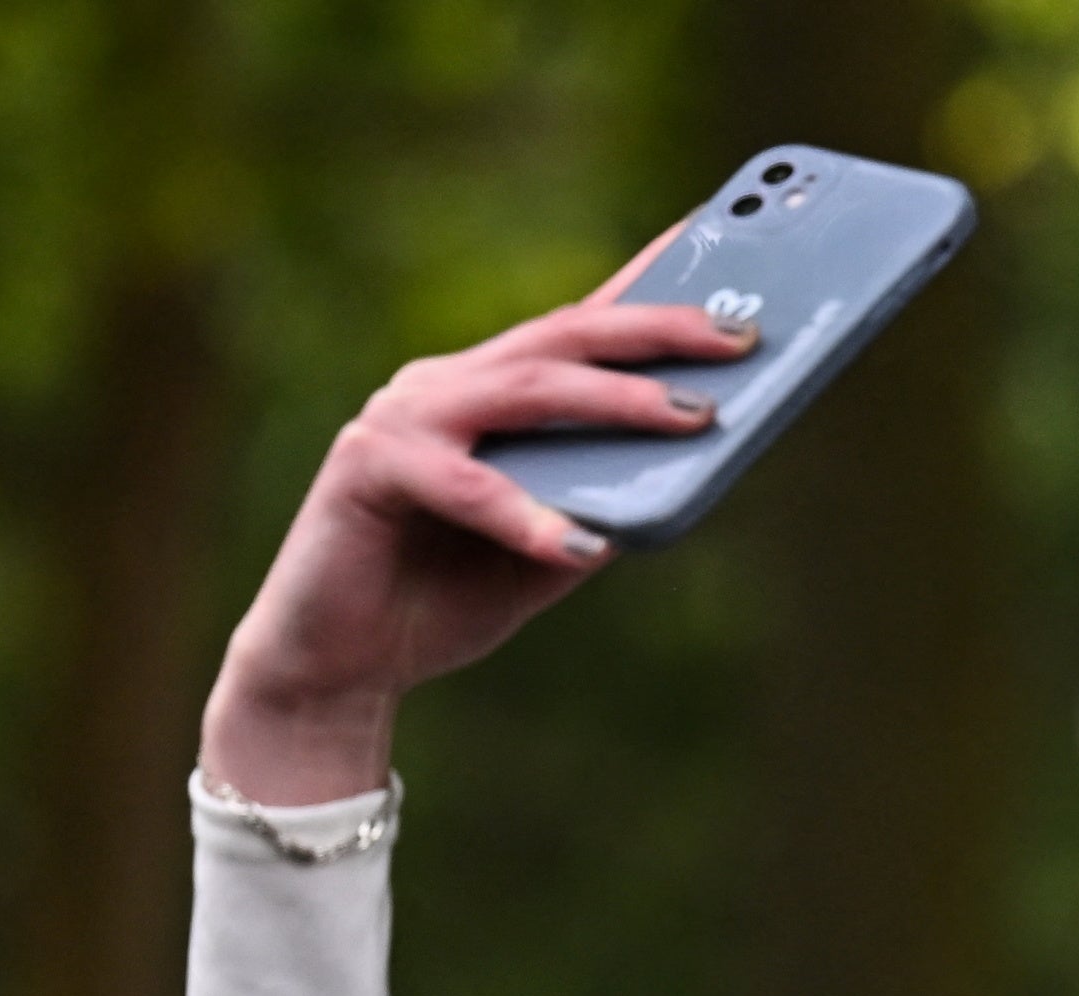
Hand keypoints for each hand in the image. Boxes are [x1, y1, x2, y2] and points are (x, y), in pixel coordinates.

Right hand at [194, 270, 756, 803]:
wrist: (337, 665)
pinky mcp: (366, 466)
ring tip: (693, 420)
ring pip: (525, 390)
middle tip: (740, 335)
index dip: (649, 288)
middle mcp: (447, 386)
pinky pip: (466, 485)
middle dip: (656, 332)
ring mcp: (403, 416)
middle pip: (563, 337)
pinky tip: (580, 547)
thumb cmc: (443, 599)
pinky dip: (527, 515)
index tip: (724, 246)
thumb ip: (605, 509)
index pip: (579, 328)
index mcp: (490, 393)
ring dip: (616, 401)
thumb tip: (691, 476)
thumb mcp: (550, 552)